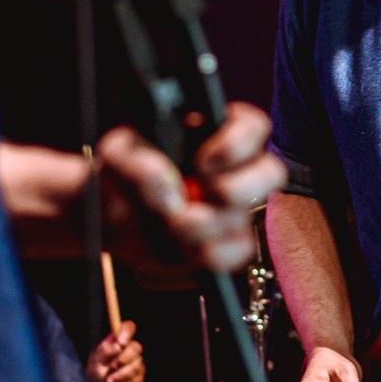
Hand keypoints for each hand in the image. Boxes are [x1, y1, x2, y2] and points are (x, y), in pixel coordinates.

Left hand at [85, 320, 144, 381]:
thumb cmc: (96, 371)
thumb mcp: (95, 360)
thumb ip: (104, 351)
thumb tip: (117, 346)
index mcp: (118, 340)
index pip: (128, 327)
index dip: (127, 332)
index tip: (120, 343)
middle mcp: (129, 349)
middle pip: (136, 347)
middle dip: (124, 358)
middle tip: (112, 366)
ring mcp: (136, 363)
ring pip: (137, 365)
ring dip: (121, 375)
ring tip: (109, 380)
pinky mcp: (139, 377)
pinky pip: (137, 379)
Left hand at [96, 104, 287, 272]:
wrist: (108, 220)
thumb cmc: (120, 176)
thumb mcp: (117, 155)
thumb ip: (135, 160)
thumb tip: (166, 182)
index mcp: (213, 133)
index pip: (253, 127)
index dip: (238, 144)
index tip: (204, 161)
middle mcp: (233, 169)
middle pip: (272, 173)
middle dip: (237, 190)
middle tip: (201, 195)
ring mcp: (233, 208)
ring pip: (247, 219)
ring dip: (207, 228)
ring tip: (172, 224)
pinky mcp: (226, 242)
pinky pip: (237, 252)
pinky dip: (208, 254)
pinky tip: (182, 246)